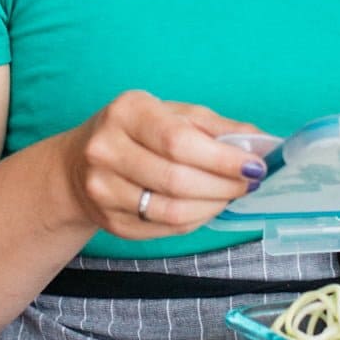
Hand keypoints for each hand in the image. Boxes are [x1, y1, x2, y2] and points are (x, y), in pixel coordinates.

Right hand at [60, 90, 265, 240]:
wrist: (77, 166)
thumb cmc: (137, 133)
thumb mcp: (172, 115)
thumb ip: (216, 127)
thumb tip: (262, 144)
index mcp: (127, 112)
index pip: (179, 140)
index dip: (221, 159)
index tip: (254, 166)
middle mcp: (106, 149)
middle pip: (177, 179)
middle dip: (223, 185)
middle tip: (248, 184)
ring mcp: (103, 189)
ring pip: (172, 210)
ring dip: (212, 206)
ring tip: (229, 196)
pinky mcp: (110, 221)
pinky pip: (165, 228)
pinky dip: (195, 220)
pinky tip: (205, 207)